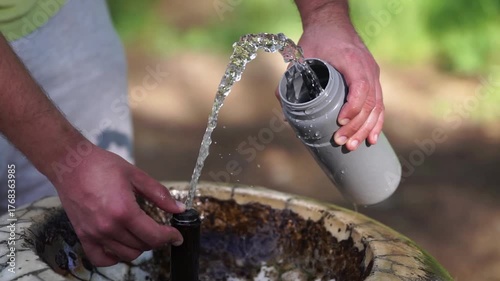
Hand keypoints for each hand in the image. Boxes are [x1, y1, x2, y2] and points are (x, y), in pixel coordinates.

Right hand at [52, 144, 184, 266]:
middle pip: (142, 247)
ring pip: (126, 255)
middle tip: (160, 229)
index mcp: (124, 211)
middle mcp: (109, 227)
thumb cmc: (102, 166)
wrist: (70, 163)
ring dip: (139, 247)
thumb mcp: (136, 175)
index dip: (170, 237)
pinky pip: (101, 259)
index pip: (154, 236)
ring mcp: (94, 234)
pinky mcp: (82, 236)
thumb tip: (178, 208)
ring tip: (141, 233)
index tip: (177, 236)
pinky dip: (114, 257)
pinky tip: (121, 244)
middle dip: (156, 240)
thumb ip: (159, 194)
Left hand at [297, 25, 383, 150]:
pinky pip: (379, 104)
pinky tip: (372, 138)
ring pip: (376, 106)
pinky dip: (376, 122)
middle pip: (369, 103)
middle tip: (342, 142)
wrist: (332, 23)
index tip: (340, 122)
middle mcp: (368, 68)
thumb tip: (284, 110)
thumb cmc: (318, 38)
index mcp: (353, 61)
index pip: (360, 87)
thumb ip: (291, 79)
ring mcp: (373, 75)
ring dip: (366, 129)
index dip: (352, 107)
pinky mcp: (372, 81)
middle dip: (357, 126)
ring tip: (353, 146)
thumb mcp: (302, 55)